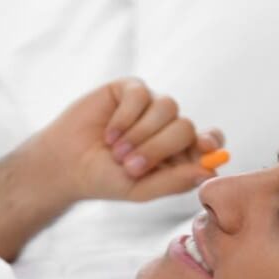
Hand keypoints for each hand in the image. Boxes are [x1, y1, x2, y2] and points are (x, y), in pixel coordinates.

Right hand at [35, 77, 224, 202]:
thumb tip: (211, 171)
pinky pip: (141, 94)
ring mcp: (151, 105)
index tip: (204, 147)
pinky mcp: (130, 89)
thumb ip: (175, 181)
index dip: (210, 142)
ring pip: (168, 107)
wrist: (67, 164)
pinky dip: (125, 117)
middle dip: (160, 148)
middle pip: (186, 126)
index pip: (209, 140)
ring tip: (117, 152)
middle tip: (131, 166)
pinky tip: (108, 133)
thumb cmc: (106, 180)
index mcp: (179, 152)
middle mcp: (169, 126)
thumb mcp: (141, 189)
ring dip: (141, 133)